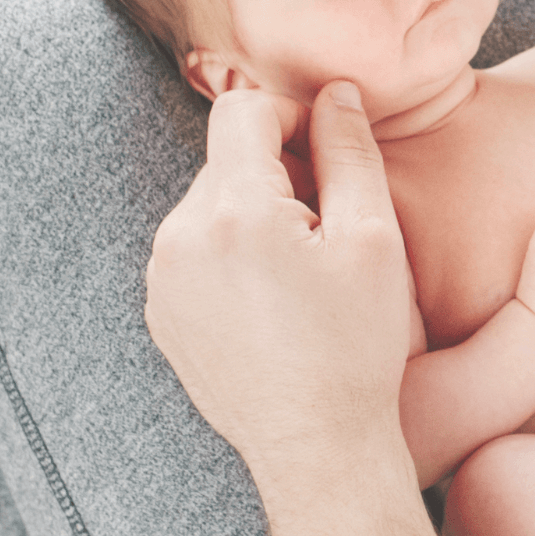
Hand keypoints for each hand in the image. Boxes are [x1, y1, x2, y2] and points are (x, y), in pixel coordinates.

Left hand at [144, 81, 413, 482]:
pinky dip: (232, 251)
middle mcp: (180, 238)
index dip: (292, 115)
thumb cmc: (354, 343)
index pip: (243, 110)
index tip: (329, 152)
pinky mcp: (161, 311)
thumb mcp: (373, 237)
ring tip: (302, 267)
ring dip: (255, 211)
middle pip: (227, 158)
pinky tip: (274, 295)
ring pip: (211, 202)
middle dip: (278, 170)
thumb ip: (351, 150)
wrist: (316, 444)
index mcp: (235, 213)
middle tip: (329, 222)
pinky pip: (195, 248)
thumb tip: (336, 92)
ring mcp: (162, 279)